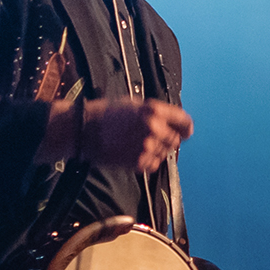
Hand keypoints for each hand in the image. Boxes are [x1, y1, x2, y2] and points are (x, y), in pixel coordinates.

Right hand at [43, 95, 192, 174]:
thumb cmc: (106, 114)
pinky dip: (148, 161)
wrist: (83, 130)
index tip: (186, 131)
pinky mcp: (139, 162)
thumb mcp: (134, 104)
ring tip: (138, 144)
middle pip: (175, 139)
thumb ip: (156, 113)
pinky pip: (153, 164)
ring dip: (156, 150)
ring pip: (164, 153)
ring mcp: (147, 146)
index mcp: (154, 110)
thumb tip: (172, 121)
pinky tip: (133, 152)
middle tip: (154, 138)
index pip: (184, 121)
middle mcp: (154, 128)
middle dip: (168, 139)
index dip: (186, 127)